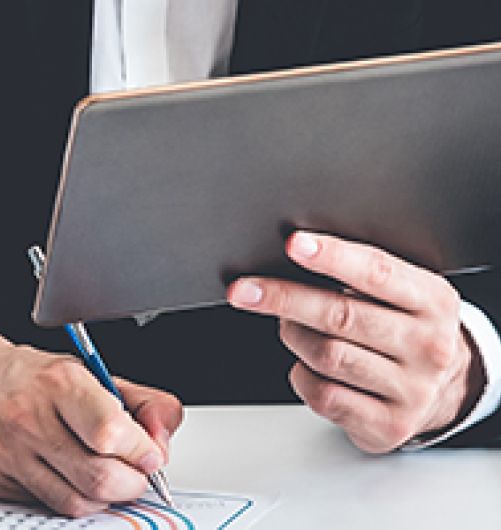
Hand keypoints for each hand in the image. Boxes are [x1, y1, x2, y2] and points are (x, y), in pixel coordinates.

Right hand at [0, 321, 182, 515]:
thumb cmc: (28, 376)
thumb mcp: (88, 372)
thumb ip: (140, 402)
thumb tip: (162, 440)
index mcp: (59, 382)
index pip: (111, 432)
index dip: (142, 450)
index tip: (150, 453)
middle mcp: (29, 417)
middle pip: (98, 477)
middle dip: (131, 483)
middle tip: (135, 472)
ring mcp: (6, 452)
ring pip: (75, 502)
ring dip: (104, 496)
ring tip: (106, 474)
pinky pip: (47, 505)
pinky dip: (70, 497)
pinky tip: (70, 476)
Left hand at [228, 231, 485, 452]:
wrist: (444, 390)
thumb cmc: (405, 329)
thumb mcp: (403, 293)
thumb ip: (360, 275)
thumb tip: (295, 254)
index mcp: (433, 301)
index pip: (377, 272)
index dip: (332, 256)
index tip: (294, 244)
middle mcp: (428, 346)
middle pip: (341, 316)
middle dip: (285, 298)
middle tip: (246, 290)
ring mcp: (411, 390)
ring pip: (327, 356)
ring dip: (294, 336)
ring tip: (289, 325)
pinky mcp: (388, 425)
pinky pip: (324, 395)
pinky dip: (302, 375)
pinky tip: (306, 365)